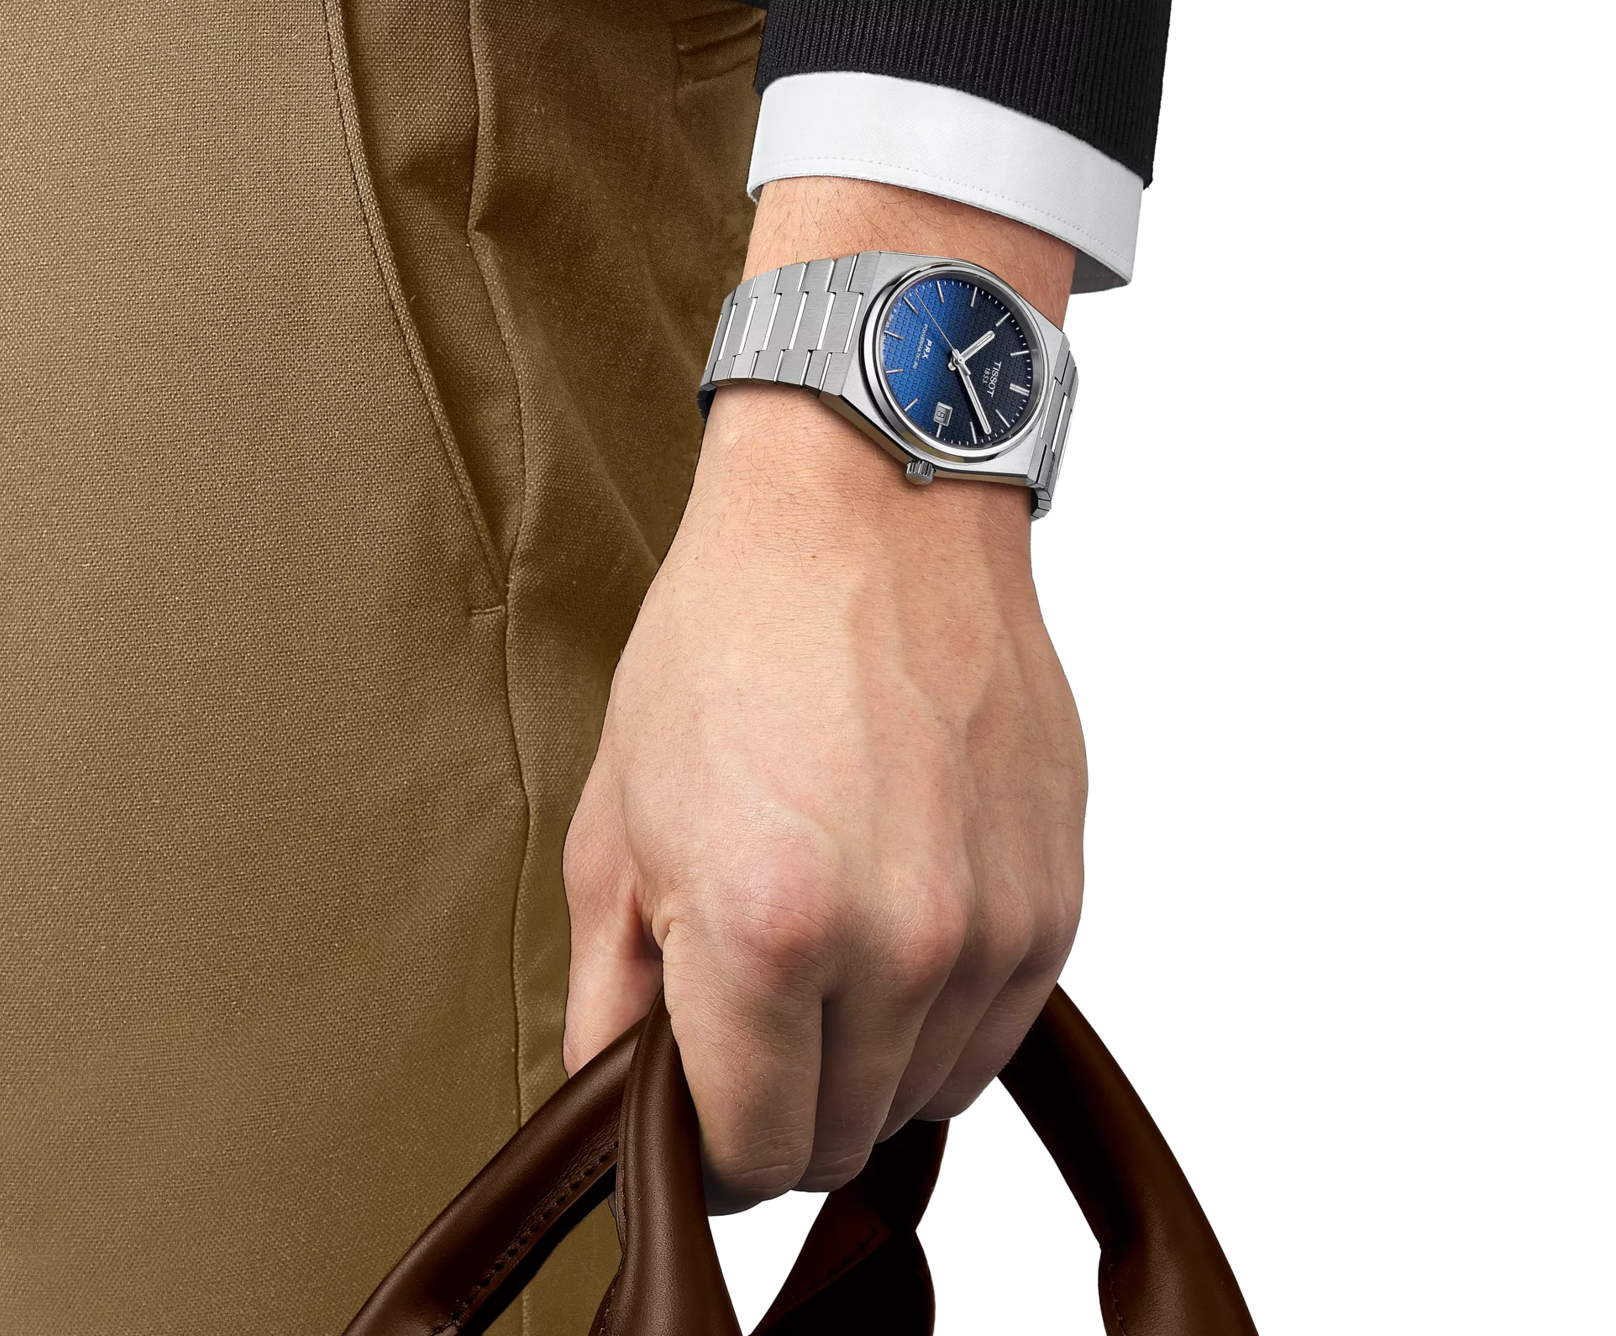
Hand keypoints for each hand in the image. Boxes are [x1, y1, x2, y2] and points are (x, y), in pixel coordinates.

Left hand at [562, 177, 1086, 1213]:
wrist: (865, 517)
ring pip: (925, 1096)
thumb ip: (609, 992)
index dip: (708, 1145)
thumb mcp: (620, 815)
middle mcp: (895, 949)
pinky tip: (898, 929)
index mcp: (763, 932)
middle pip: (841, 1137)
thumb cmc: (728, 643)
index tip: (698, 1098)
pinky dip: (940, 1018)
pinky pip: (997, 1034)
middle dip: (783, 1101)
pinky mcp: (1056, 900)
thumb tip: (613, 1098)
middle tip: (753, 1008)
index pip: (749, 1148)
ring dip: (867, 1062)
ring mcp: (992, 928)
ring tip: (829, 950)